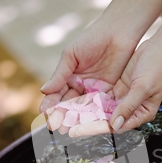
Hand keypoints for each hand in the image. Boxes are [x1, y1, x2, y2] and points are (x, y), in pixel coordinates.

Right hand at [40, 0, 161, 115]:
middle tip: (56, 127)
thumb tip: (43, 91)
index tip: (45, 114)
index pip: (56, 94)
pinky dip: (92, 115)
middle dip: (61, 116)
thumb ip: (60, 74)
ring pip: (82, 108)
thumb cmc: (92, 39)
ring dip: (75, 120)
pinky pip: (99, 106)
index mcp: (67, 76)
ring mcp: (94, 90)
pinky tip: (87, 123)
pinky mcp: (108, 93)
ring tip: (68, 129)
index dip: (51, 104)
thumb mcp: (72, 55)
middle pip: (68, 105)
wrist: (118, 33)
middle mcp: (79, 86)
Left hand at [68, 0, 161, 135]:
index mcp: (141, 114)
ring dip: (84, 113)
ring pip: (101, 110)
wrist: (160, 47)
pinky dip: (88, 100)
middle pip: (105, 121)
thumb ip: (128, 106)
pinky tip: (73, 101)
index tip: (76, 131)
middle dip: (85, 124)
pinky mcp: (118, 89)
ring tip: (65, 116)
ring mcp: (124, 99)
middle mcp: (131, 110)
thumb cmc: (157, 67)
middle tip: (64, 128)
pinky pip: (101, 97)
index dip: (94, 129)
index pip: (114, 126)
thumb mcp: (142, 87)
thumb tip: (114, 125)